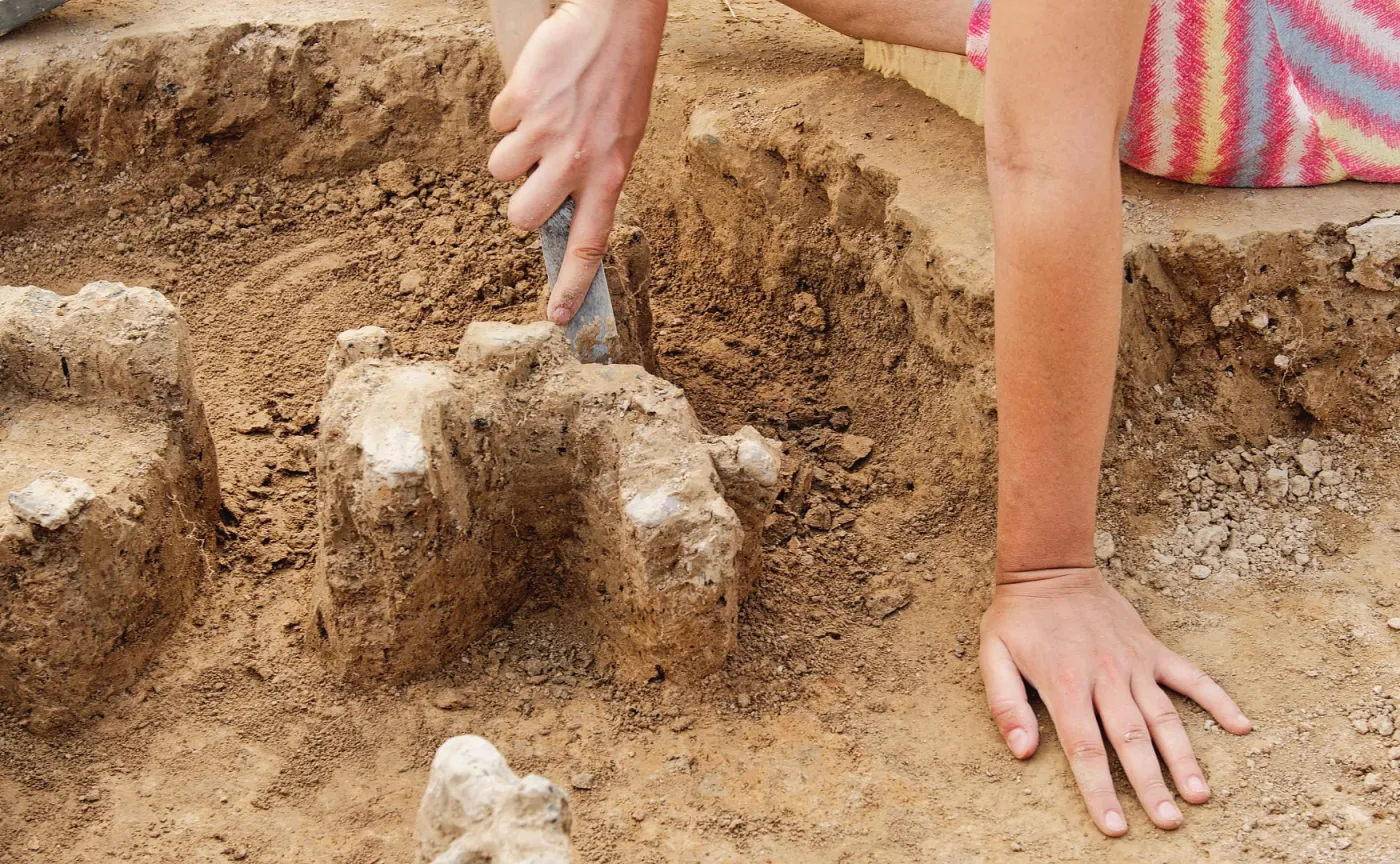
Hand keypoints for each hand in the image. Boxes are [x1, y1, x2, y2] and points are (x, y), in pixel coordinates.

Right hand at [488, 0, 665, 324]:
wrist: (613, 22)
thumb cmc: (619, 84)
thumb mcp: (622, 141)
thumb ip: (594, 179)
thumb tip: (559, 212)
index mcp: (609, 174)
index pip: (588, 244)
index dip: (572, 284)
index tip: (559, 318)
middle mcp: (576, 160)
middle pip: (522, 217)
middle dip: (519, 203)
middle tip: (534, 178)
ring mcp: (546, 132)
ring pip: (499, 171)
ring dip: (512, 152)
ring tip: (540, 123)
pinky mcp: (520, 101)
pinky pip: (497, 124)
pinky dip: (509, 112)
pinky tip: (536, 92)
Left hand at [979, 567, 1250, 835]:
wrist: (1050, 569)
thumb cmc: (1019, 618)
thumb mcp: (993, 656)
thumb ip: (1005, 704)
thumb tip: (1022, 751)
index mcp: (1065, 685)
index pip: (1085, 749)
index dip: (1100, 791)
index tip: (1115, 827)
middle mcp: (1105, 677)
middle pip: (1131, 741)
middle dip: (1151, 786)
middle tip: (1169, 824)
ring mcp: (1133, 663)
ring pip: (1164, 717)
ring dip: (1184, 758)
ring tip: (1201, 795)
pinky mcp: (1152, 650)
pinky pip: (1192, 677)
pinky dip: (1219, 700)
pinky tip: (1242, 727)